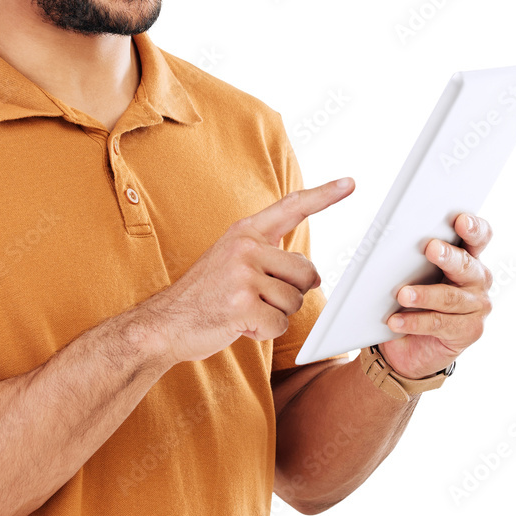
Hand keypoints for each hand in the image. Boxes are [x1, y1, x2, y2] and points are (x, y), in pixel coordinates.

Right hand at [143, 178, 354, 365]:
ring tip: (242, 310)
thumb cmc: (204, 295)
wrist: (165, 322)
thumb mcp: (233, 262)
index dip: (324, 195)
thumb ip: (271, 260)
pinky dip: (263, 332)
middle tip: (257, 298)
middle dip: (290, 293)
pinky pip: (280, 324)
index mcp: (244, 232)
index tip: (350, 183)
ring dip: (274, 315)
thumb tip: (314, 276)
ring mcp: (243, 275)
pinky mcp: (242, 304)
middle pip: (305, 272)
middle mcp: (245, 247)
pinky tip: (239, 325)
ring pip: (294, 301)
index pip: (291, 208)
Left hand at [380, 213, 493, 379]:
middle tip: (431, 248)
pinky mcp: (469, 330)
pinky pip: (439, 323)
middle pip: (466, 264)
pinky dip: (414, 322)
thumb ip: (411, 256)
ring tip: (402, 294)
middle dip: (448, 256)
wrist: (410, 341)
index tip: (460, 220)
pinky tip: (395, 320)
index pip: (478, 237)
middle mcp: (478, 278)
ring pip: (450, 297)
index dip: (473, 228)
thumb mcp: (412, 272)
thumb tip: (390, 240)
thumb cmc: (412, 296)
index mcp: (467, 255)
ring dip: (424, 295)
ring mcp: (477, 306)